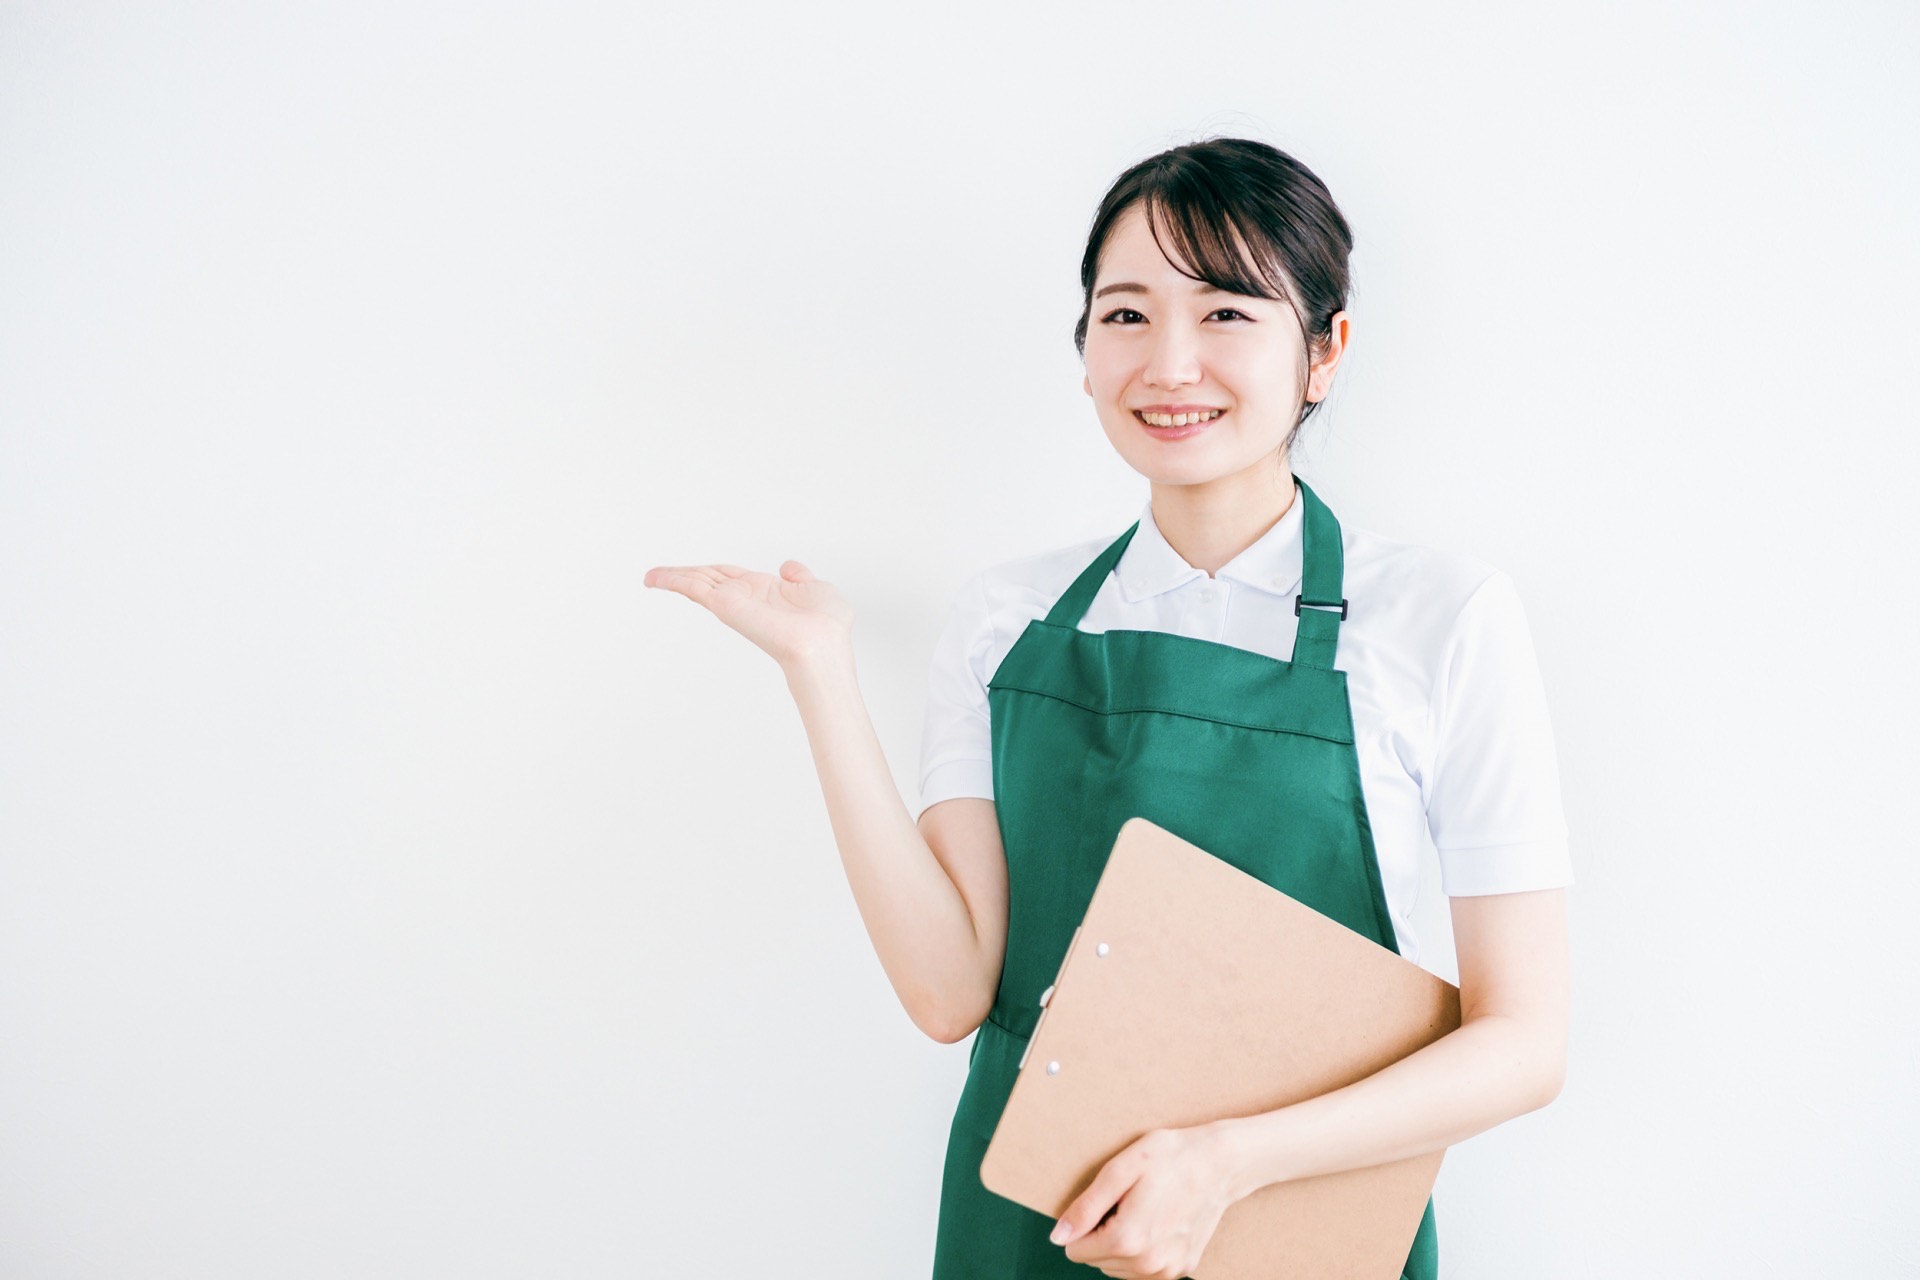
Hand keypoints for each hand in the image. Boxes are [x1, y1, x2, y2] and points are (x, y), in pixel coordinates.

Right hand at [643, 559, 853, 671]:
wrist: (822, 644)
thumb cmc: (827, 625)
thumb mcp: (817, 589)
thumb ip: (800, 576)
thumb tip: (788, 566)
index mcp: (764, 592)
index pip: (730, 577)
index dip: (712, 570)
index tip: (694, 570)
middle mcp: (746, 597)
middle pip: (708, 579)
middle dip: (684, 575)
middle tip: (659, 574)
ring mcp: (733, 602)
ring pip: (697, 583)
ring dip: (672, 577)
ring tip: (650, 576)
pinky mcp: (725, 605)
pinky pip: (694, 588)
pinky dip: (673, 581)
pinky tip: (656, 578)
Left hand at [1051, 1123, 1240, 1278]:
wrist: (1222, 1163)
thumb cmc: (1171, 1157)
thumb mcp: (1121, 1169)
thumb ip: (1085, 1208)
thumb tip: (1057, 1238)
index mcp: (1128, 1239)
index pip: (1076, 1250)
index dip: (1085, 1223)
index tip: (1109, 1200)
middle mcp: (1147, 1264)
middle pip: (1096, 1260)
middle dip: (1103, 1233)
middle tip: (1129, 1201)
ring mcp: (1167, 1270)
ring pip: (1117, 1268)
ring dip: (1121, 1244)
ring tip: (1143, 1210)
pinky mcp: (1181, 1269)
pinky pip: (1142, 1270)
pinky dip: (1141, 1250)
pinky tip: (1157, 1222)